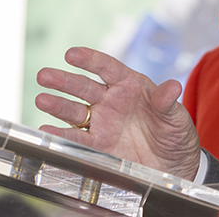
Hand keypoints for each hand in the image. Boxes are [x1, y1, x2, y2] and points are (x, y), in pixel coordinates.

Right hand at [35, 46, 200, 180]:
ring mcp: (102, 123)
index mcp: (131, 86)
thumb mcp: (176, 117)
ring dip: (57, 105)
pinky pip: (76, 139)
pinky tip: (47, 132)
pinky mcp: (97, 146)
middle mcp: (112, 101)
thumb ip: (168, 102)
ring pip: (74, 111)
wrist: (173, 166)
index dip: (90, 60)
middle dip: (64, 80)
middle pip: (84, 87)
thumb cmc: (176, 135)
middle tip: (44, 75)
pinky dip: (61, 136)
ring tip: (42, 99)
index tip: (72, 54)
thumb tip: (174, 86)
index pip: (108, 68)